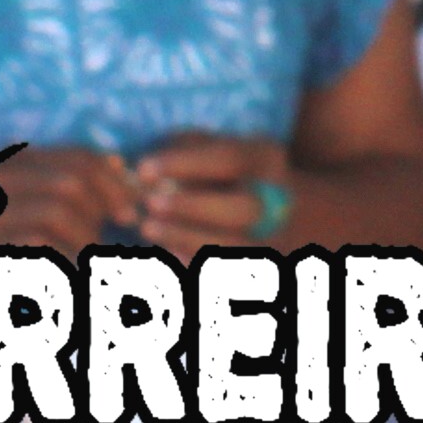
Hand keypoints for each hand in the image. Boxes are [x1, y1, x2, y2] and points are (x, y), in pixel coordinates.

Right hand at [0, 144, 145, 251]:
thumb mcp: (24, 198)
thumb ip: (65, 180)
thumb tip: (118, 165)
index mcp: (12, 163)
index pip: (78, 159)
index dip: (115, 181)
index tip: (131, 208)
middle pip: (72, 183)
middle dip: (104, 208)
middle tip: (115, 232)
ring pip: (58, 212)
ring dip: (84, 237)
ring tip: (86, 255)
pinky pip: (39, 245)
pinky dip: (61, 258)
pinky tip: (66, 270)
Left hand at [129, 133, 298, 251]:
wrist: (272, 212)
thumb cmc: (224, 172)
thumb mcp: (212, 148)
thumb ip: (183, 153)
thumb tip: (147, 175)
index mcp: (266, 159)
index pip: (230, 159)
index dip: (185, 164)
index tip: (143, 168)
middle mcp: (279, 198)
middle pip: (245, 208)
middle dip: (193, 206)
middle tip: (150, 202)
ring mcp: (275, 236)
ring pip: (236, 246)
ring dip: (188, 238)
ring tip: (148, 228)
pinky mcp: (263, 266)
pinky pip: (230, 274)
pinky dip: (197, 264)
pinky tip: (168, 254)